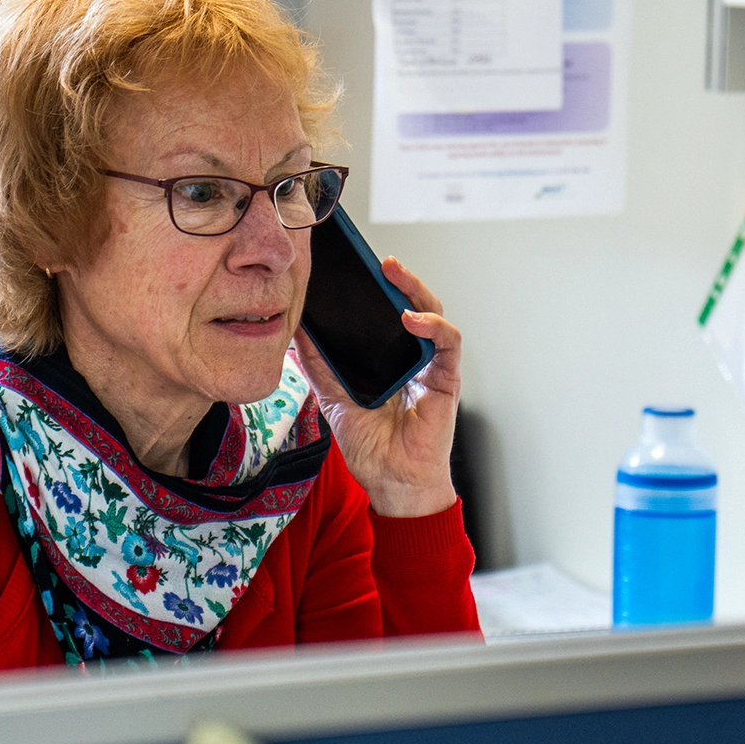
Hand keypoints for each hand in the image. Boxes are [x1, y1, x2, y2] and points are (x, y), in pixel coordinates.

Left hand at [293, 257, 460, 517]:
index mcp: (388, 357)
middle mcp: (413, 356)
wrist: (390, 482)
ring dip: (415, 290)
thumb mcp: (333, 397)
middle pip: (411, 304)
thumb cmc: (370, 446)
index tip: (354, 267)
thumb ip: (318, 365)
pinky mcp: (446, 380)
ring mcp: (431, 366)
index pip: (385, 312)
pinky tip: (412, 319)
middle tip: (376, 261)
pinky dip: (433, 326)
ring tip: (394, 273)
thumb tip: (296, 331)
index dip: (376, 289)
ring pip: (433, 313)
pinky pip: (448, 343)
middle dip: (397, 278)